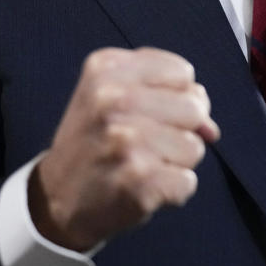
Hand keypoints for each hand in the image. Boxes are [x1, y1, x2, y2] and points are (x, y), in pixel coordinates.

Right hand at [29, 47, 219, 250]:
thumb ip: (169, 94)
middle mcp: (113, 99)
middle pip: (195, 107)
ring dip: (176, 162)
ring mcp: (126, 140)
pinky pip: (188, 182)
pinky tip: (142, 187)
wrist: (55, 197)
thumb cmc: (95, 140)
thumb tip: (210, 128)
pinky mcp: (138, 180)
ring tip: (141, 164)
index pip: (183, 72)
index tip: (151, 112)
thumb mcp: (113, 94)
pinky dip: (173, 191)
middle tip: (145, 142)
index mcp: (107, 67)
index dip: (177, 95)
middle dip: (181, 129)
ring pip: (195, 146)